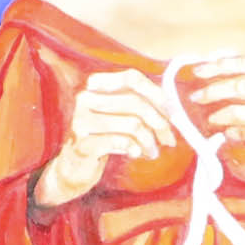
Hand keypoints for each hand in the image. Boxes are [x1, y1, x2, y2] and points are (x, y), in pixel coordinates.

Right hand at [33, 67, 179, 210]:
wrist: (73, 167)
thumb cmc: (102, 138)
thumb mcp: (118, 115)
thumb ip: (138, 104)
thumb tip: (171, 108)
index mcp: (95, 85)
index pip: (131, 78)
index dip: (156, 93)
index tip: (170, 113)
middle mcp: (85, 98)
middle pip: (136, 102)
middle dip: (159, 123)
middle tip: (168, 140)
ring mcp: (81, 121)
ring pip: (132, 124)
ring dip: (149, 141)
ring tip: (152, 151)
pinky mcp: (82, 144)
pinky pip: (121, 142)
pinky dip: (135, 149)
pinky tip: (135, 153)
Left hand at [179, 56, 244, 199]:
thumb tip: (227, 73)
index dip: (220, 66)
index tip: (199, 71)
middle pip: (242, 86)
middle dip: (213, 90)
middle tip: (196, 97)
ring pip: (243, 113)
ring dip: (220, 116)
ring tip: (212, 120)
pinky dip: (234, 134)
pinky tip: (227, 135)